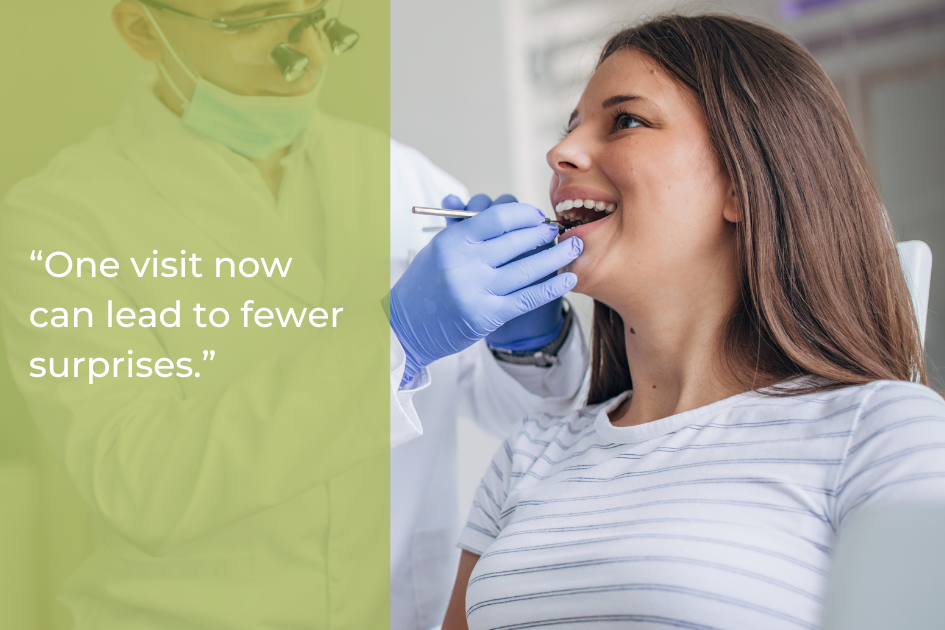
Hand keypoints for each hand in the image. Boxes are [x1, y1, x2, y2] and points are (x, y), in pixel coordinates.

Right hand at [390, 197, 581, 382]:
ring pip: (527, 269)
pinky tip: (568, 279)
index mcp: (451, 241)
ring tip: (573, 249)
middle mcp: (464, 264)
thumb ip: (470, 232)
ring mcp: (476, 291)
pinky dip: (551, 287)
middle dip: (543, 234)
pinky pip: (527, 298)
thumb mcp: (439, 250)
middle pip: (516, 241)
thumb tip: (512, 215)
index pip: (497, 218)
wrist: (405, 327)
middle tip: (558, 232)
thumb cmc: (426, 285)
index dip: (524, 214)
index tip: (538, 216)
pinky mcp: (487, 316)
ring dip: (556, 258)